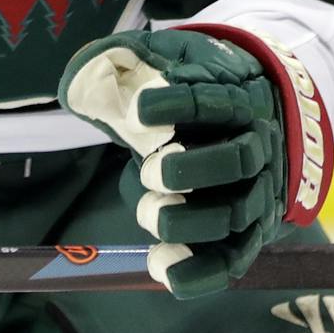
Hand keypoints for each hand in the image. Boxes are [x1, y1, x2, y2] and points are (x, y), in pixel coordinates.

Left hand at [58, 27, 331, 298]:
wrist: (253, 111)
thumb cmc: (193, 86)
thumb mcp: (165, 59)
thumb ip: (122, 64)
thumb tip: (76, 85)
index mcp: (236, 98)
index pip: (215, 102)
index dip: (179, 106)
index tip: (138, 111)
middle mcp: (256, 145)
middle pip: (236, 161)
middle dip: (191, 169)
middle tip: (150, 171)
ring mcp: (257, 190)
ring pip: (235, 213)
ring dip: (190, 221)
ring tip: (149, 216)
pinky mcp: (250, 230)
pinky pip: (233, 257)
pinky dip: (201, 270)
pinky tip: (164, 273)